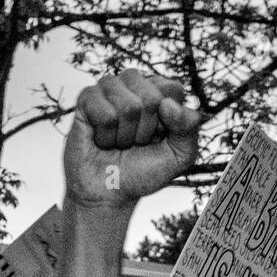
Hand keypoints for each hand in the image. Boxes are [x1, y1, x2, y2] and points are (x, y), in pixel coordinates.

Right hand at [63, 70, 201, 209]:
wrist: (109, 193)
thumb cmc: (144, 171)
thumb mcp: (180, 156)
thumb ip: (189, 128)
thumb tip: (167, 104)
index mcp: (160, 90)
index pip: (173, 90)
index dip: (168, 122)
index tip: (159, 137)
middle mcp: (135, 83)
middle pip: (151, 98)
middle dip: (145, 131)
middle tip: (135, 143)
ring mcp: (109, 87)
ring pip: (128, 107)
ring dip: (125, 136)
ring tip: (118, 142)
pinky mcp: (87, 98)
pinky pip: (105, 115)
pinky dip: (106, 137)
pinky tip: (101, 140)